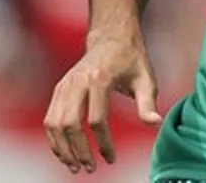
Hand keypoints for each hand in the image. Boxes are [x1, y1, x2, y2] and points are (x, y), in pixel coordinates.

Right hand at [43, 35, 161, 173]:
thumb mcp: (146, 78)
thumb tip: (155, 124)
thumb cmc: (132, 59)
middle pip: (71, 124)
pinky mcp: (59, 89)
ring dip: (62, 149)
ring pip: (55, 124)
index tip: (111, 159)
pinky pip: (50, 119)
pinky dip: (54, 139)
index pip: (97, 120)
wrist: (112, 37)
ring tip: (75, 166)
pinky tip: (65, 152)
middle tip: (90, 168)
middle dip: (79, 151)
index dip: (103, 143)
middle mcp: (77, 82)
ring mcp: (65, 85)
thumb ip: (148, 103)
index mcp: (100, 79)